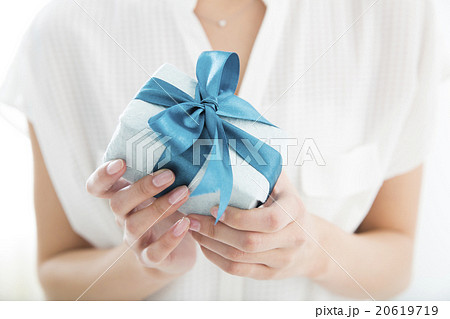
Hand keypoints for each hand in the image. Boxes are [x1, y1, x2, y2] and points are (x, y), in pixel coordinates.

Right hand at [86, 159, 196, 274]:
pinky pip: (155, 252)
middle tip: (169, 175)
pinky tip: (186, 224)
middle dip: (142, 188)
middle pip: (118, 204)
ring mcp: (135, 240)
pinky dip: (170, 238)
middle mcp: (124, 218)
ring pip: (136, 226)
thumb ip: (163, 169)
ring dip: (160, 208)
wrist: (179, 249)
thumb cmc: (171, 209)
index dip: (103, 176)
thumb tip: (179, 139)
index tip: (121, 162)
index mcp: (123, 197)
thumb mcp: (165, 188)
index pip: (98, 187)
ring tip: (184, 193)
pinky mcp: (151, 258)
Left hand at [188, 173, 323, 279]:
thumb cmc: (287, 203)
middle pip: (249, 242)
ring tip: (193, 229)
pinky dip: (216, 258)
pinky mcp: (270, 274)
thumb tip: (234, 138)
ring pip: (240, 259)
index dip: (237, 217)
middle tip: (191, 218)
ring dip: (211, 244)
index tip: (213, 207)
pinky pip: (238, 270)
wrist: (312, 243)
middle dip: (215, 231)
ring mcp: (282, 260)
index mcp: (295, 211)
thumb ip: (263, 165)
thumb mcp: (282, 182)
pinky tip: (205, 245)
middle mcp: (293, 239)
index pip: (269, 221)